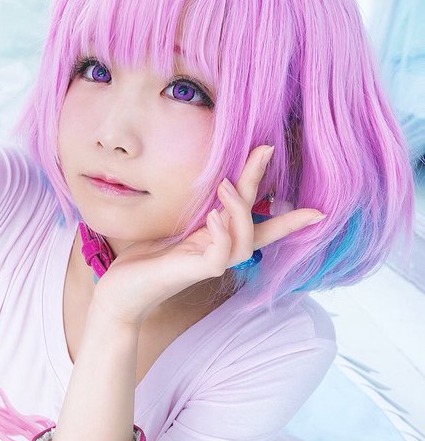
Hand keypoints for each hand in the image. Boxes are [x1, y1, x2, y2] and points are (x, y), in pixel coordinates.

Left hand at [91, 145, 326, 325]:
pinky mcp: (192, 272)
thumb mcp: (171, 229)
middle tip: (264, 149)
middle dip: (261, 186)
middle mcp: (218, 253)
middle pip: (254, 223)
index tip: (319, 210)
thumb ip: (195, 213)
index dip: (288, 219)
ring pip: (243, 242)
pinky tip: (214, 217)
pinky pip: (218, 257)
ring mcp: (207, 264)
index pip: (260, 228)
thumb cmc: (144, 260)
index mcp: (216, 241)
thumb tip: (213, 185)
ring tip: (227, 184)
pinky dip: (221, 234)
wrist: (120, 291)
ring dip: (239, 210)